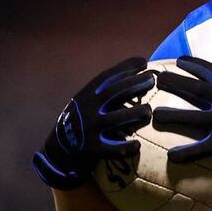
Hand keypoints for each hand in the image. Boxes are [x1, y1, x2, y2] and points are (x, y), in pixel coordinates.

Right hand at [32, 57, 154, 189]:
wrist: (59, 149)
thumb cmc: (82, 120)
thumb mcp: (87, 102)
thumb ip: (106, 92)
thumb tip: (137, 76)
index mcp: (86, 96)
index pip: (106, 77)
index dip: (125, 68)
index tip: (143, 61)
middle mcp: (87, 110)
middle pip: (114, 93)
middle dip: (134, 84)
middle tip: (152, 79)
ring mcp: (90, 129)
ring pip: (116, 119)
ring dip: (135, 113)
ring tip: (148, 110)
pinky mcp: (93, 149)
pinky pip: (113, 148)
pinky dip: (126, 146)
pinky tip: (137, 144)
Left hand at [151, 56, 211, 172]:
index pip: (207, 70)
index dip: (192, 64)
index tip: (178, 61)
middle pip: (192, 89)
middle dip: (174, 83)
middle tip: (157, 80)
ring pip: (190, 117)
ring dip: (171, 115)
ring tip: (156, 116)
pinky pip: (201, 148)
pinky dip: (186, 154)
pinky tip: (171, 157)